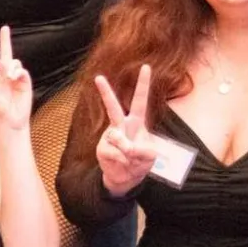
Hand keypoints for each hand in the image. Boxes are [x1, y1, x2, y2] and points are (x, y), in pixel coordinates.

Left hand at [0, 25, 31, 131]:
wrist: (11, 125)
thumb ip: (0, 80)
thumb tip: (10, 68)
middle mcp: (5, 77)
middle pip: (5, 56)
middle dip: (5, 41)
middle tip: (5, 28)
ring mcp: (16, 79)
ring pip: (14, 63)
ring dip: (10, 67)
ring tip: (9, 78)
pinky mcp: (25, 83)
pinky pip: (22, 72)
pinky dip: (18, 73)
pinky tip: (15, 78)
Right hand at [92, 65, 156, 194]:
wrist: (123, 179)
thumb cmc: (138, 162)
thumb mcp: (149, 156)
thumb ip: (141, 150)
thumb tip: (125, 148)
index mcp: (136, 122)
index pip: (140, 100)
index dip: (144, 84)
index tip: (146, 66)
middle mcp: (121, 125)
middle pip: (113, 107)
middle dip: (106, 93)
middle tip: (98, 77)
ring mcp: (110, 136)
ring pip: (119, 139)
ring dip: (130, 153)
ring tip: (131, 161)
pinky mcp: (102, 149)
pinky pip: (116, 153)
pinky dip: (124, 162)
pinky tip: (122, 165)